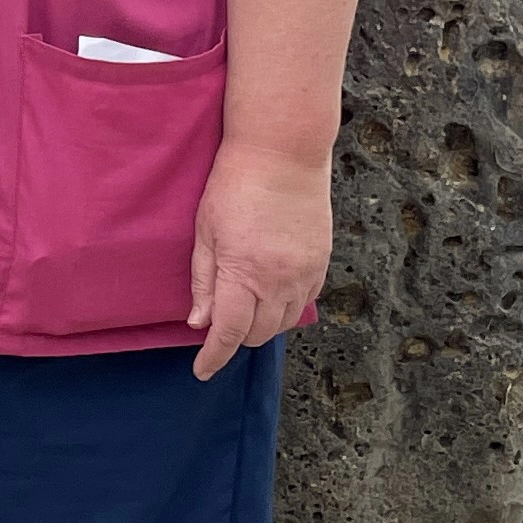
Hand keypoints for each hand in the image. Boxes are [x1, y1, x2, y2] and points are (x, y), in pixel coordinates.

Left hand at [187, 138, 333, 381]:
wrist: (283, 152)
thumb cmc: (234, 185)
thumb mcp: (205, 232)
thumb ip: (204, 281)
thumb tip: (199, 323)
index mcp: (244, 274)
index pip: (229, 333)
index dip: (214, 357)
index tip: (202, 370)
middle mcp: (279, 281)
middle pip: (259, 333)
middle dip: (236, 338)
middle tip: (219, 324)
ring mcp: (305, 273)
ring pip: (285, 322)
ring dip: (263, 324)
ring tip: (245, 308)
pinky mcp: (323, 261)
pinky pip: (306, 301)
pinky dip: (287, 307)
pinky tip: (272, 294)